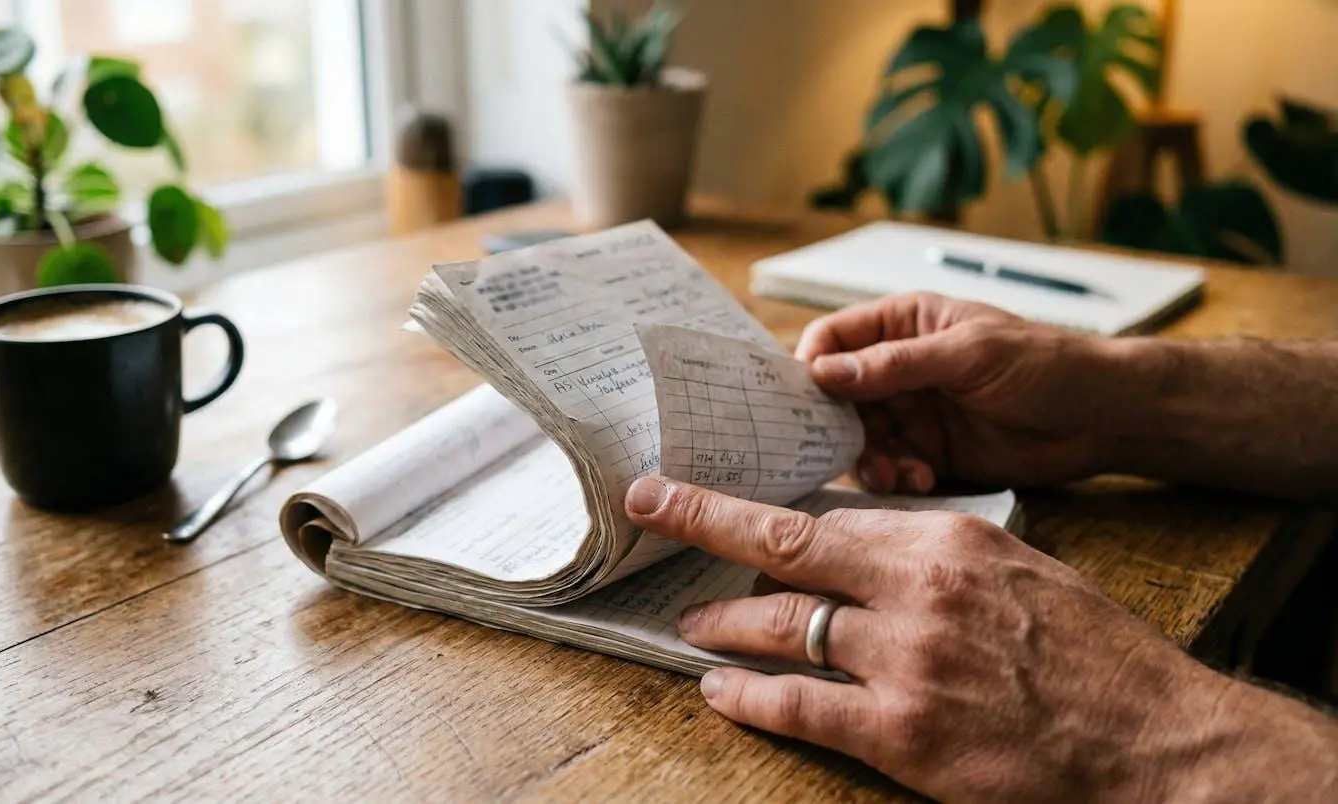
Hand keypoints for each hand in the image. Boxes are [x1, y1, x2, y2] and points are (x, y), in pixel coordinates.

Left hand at [625, 476, 1337, 800]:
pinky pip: (801, 705)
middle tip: (653, 510)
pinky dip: (749, 696)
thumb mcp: (1018, 573)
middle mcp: (919, 589)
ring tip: (690, 624)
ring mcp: (908, 660)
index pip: (831, 516)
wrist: (1158, 737)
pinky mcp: (904, 733)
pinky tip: (719, 690)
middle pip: (786, 547)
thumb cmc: (1096, 656)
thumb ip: (936, 560)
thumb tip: (860, 551)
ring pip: (784, 626)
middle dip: (706, 523)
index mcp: (950, 539)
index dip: (757, 509)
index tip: (703, 492)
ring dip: (724, 623)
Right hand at [795, 292, 1120, 491]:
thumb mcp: (970, 354)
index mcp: (902, 324)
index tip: (805, 400)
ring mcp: (911, 412)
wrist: (1102, 417)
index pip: (832, 339)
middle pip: (835, 397)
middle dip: (838, 426)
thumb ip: (898, 365)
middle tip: (852, 449)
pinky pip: (888, 467)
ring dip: (868, 458)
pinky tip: (920, 478)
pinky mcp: (927, 452)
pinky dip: (895, 477)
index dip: (810, 367)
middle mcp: (897, 368)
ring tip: (897, 472)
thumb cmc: (1045, 364)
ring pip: (857, 439)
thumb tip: (826, 373)